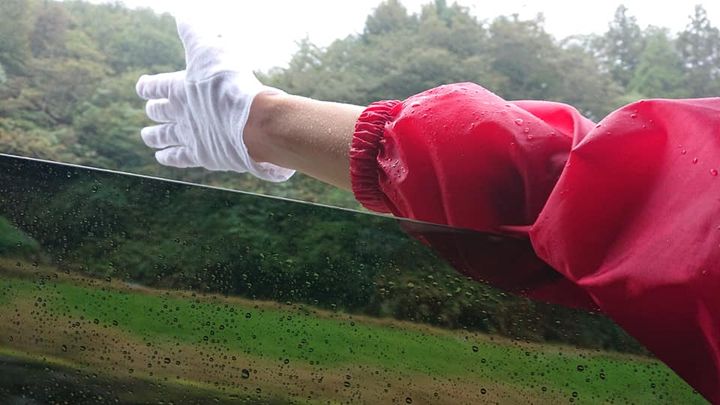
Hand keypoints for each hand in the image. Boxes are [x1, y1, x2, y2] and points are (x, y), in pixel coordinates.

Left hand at [135, 19, 294, 181]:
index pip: (156, 85)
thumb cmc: (233, 84)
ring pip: (164, 137)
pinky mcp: (203, 155)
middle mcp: (181, 113)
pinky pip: (179, 158)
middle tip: (150, 110)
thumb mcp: (212, 49)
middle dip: (155, 110)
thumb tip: (181, 15)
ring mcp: (190, 136)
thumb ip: (194, 33)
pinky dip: (169, 157)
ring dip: (154, 136)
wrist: (251, 122)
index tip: (142, 87)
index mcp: (180, 88)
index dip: (147, 86)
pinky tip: (163, 158)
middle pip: (160, 112)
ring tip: (148, 137)